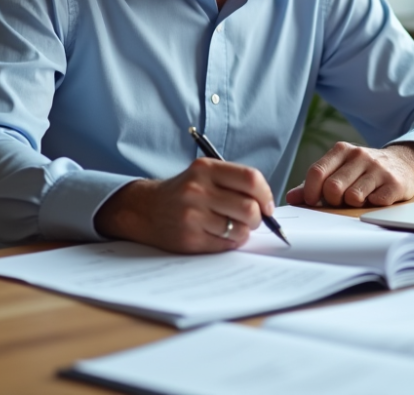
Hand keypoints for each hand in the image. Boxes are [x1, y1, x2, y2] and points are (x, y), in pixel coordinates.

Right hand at [94, 158, 274, 252]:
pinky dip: (230, 242)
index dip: (266, 195)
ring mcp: (192, 216)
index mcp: (205, 169)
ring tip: (232, 227)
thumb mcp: (204, 175)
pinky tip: (220, 235)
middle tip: (252, 219)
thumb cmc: (184, 192)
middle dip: (258, 218)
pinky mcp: (189, 238)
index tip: (267, 205)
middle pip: (249, 207)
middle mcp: (197, 190)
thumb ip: (234, 183)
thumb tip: (268, 207)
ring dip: (243, 232)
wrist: (145, 209)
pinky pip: (225, 245)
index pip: (251, 179)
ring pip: (240, 230)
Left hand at [285, 142, 413, 207]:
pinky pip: (374, 202)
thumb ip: (314, 183)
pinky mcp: (394, 183)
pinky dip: (372, 206)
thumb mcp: (339, 169)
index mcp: (342, 150)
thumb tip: (292, 197)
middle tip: (340, 200)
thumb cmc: (364, 170)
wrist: (404, 163)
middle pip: (333, 188)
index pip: (317, 172)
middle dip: (333, 200)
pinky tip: (375, 197)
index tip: (313, 201)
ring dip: (353, 203)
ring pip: (353, 197)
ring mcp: (378, 169)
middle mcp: (360, 156)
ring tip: (360, 197)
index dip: (310, 192)